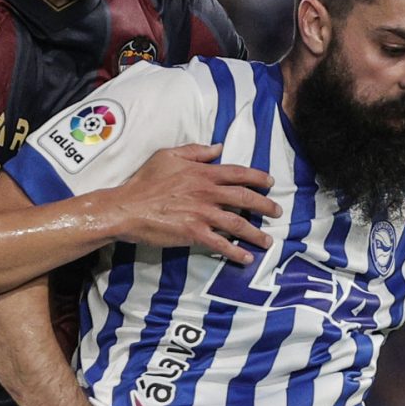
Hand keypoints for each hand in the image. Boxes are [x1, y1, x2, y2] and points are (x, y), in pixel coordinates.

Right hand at [116, 143, 278, 263]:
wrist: (127, 208)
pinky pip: (221, 244)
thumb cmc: (145, 181)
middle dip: (265, 205)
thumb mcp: (169, 155)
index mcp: (203, 173)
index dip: (257, 178)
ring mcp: (202, 214)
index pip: (238, 173)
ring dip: (256, 232)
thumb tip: (217, 148)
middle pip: (244, 198)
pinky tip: (247, 258)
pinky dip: (236, 252)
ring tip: (268, 240)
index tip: (270, 182)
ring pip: (238, 223)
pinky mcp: (194, 233)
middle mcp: (207, 192)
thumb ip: (196, 151)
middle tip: (277, 211)